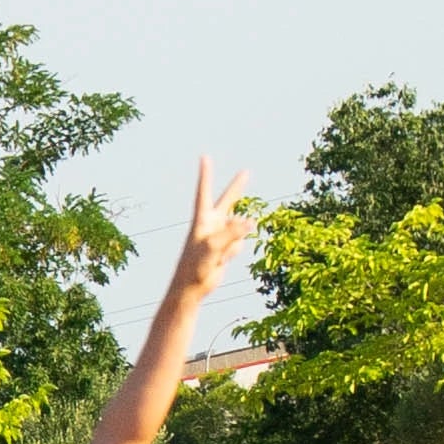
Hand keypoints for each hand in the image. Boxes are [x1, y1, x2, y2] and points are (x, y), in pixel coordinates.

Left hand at [175, 156, 254, 302]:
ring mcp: (220, 235)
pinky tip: (221, 261)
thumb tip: (251, 223)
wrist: (192, 286)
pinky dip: (233, 253)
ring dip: (233, 242)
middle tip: (246, 171)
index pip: (205, 191)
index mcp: (202, 218)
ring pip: (238, 231)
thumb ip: (232, 232)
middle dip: (237, 187)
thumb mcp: (213, 246)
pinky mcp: (226, 247)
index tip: (204, 157)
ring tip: (217, 256)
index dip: (206, 174)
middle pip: (228, 201)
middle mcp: (212, 223)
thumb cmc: (195, 265)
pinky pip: (238, 245)